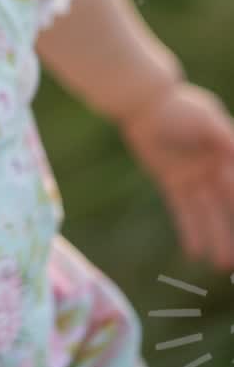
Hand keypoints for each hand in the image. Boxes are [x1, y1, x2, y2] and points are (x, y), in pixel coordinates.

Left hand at [119, 81, 233, 271]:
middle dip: (233, 231)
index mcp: (227, 153)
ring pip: (207, 213)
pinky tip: (195, 252)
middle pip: (227, 206)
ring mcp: (193, 175)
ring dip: (216, 238)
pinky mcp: (171, 180)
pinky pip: (182, 210)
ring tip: (222, 265)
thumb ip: (225, 140)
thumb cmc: (177, 105)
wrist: (142, 101)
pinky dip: (189, 230)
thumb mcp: (206, 119)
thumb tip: (233, 169)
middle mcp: (214, 168)